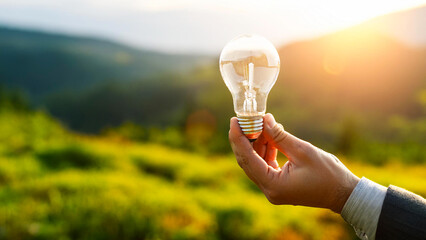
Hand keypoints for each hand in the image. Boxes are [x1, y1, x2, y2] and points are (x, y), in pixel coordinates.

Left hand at [229, 113, 359, 212]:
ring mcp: (272, 189)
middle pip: (247, 162)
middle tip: (241, 120)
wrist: (343, 193)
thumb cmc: (327, 173)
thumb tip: (263, 120)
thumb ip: (279, 136)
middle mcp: (269, 190)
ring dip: (256, 144)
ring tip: (261, 125)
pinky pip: (265, 166)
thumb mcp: (302, 150)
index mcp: (273, 185)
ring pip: (255, 163)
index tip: (234, 121)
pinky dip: (265, 151)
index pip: (248, 159)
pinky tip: (269, 136)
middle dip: (244, 140)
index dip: (238, 139)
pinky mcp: (278, 185)